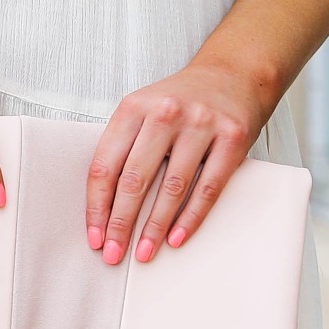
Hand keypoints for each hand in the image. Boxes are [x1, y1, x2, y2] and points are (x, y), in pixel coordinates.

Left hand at [84, 57, 270, 265]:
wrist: (234, 74)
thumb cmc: (182, 100)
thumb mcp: (144, 108)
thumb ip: (124, 145)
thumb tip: (103, 205)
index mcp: (134, 106)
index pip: (105, 164)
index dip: (97, 206)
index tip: (94, 236)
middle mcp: (165, 112)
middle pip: (135, 179)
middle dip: (120, 223)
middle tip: (113, 254)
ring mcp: (201, 124)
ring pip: (172, 187)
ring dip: (155, 227)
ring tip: (144, 253)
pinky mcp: (231, 138)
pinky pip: (208, 187)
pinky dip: (191, 217)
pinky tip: (177, 238)